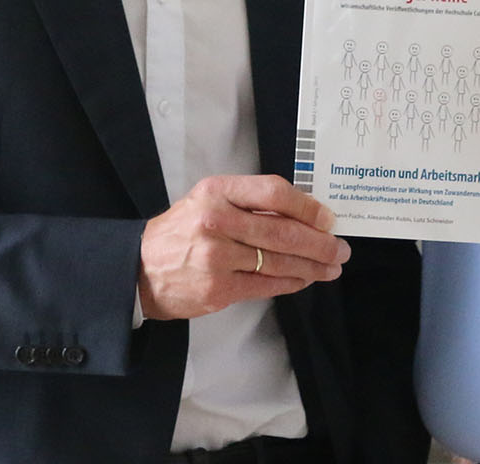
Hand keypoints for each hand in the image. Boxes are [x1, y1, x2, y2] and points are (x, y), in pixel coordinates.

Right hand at [138, 174, 349, 320]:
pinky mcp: (218, 289)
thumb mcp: (209, 200)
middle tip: (340, 249)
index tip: (328, 218)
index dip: (307, 207)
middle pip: (282, 231)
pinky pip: (266, 286)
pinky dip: (290, 283)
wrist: (139, 269)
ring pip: (278, 261)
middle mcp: (216, 221)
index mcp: (217, 191)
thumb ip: (250, 203)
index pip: (273, 193)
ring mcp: (217, 257)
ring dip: (311, 266)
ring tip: (331, 267)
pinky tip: (304, 280)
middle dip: (319, 243)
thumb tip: (304, 214)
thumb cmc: (182, 230)